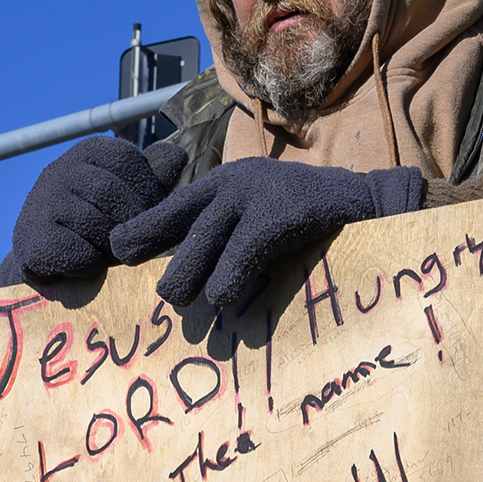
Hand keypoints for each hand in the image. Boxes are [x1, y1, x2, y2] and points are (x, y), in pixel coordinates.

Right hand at [0, 136, 184, 285]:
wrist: (48, 253)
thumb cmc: (99, 219)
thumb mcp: (129, 190)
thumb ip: (154, 174)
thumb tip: (177, 155)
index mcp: (89, 151)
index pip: (127, 159)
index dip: (147, 193)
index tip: (147, 215)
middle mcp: (61, 169)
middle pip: (108, 191)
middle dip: (130, 222)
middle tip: (134, 241)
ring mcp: (42, 203)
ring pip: (91, 221)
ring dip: (112, 246)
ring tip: (114, 254)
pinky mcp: (32, 239)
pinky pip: (75, 251)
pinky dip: (92, 263)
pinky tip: (91, 264)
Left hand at [108, 158, 425, 311]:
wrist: (366, 205)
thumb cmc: (312, 223)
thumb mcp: (263, 218)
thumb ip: (230, 237)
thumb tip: (194, 281)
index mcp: (228, 182)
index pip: (177, 206)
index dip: (146, 227)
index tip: (116, 248)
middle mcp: (236, 182)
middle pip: (186, 222)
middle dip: (162, 251)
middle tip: (149, 286)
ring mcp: (257, 194)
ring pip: (207, 239)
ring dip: (190, 273)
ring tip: (176, 299)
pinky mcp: (280, 213)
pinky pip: (244, 250)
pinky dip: (229, 277)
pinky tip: (221, 298)